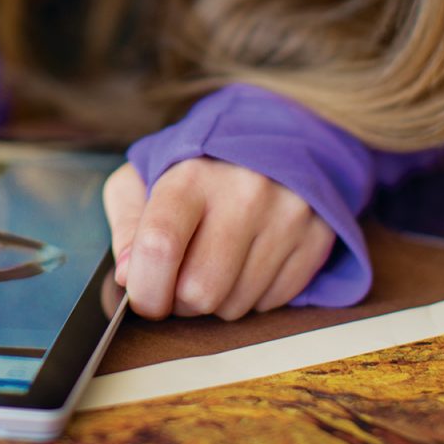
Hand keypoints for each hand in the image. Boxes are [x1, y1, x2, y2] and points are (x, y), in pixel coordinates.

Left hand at [102, 158, 335, 320]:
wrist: (271, 137)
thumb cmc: (195, 168)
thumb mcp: (143, 178)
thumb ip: (126, 224)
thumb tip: (128, 275)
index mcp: (191, 175)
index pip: (161, 245)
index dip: (145, 289)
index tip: (143, 297)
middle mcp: (245, 193)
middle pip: (200, 290)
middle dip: (180, 300)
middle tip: (180, 278)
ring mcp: (287, 216)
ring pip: (236, 305)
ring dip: (217, 300)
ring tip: (215, 263)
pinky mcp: (316, 237)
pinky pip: (271, 303)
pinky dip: (251, 295)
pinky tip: (247, 262)